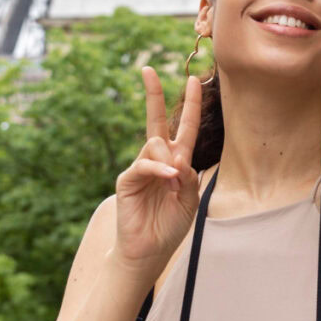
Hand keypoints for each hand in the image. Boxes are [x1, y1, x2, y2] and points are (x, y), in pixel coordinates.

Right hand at [111, 67, 202, 278]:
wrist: (149, 251)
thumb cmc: (170, 226)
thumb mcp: (190, 201)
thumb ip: (189, 178)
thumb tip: (179, 159)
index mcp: (177, 162)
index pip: (184, 128)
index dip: (190, 105)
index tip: (193, 80)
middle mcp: (158, 160)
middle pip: (156, 121)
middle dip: (153, 94)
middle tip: (148, 70)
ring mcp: (141, 168)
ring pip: (156, 146)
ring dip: (169, 162)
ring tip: (174, 183)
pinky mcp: (128, 180)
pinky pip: (144, 165)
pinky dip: (158, 169)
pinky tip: (168, 177)